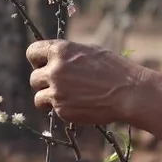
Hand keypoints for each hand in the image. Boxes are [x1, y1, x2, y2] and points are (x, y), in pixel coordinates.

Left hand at [26, 40, 146, 125]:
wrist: (129, 92)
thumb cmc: (114, 69)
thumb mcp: (89, 52)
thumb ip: (67, 55)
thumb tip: (53, 60)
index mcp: (60, 51)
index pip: (32, 53)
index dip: (37, 60)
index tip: (43, 66)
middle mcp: (55, 70)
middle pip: (33, 78)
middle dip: (44, 82)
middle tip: (60, 85)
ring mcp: (57, 92)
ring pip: (39, 98)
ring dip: (49, 98)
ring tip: (68, 97)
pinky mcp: (62, 110)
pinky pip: (54, 110)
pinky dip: (63, 109)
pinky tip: (80, 105)